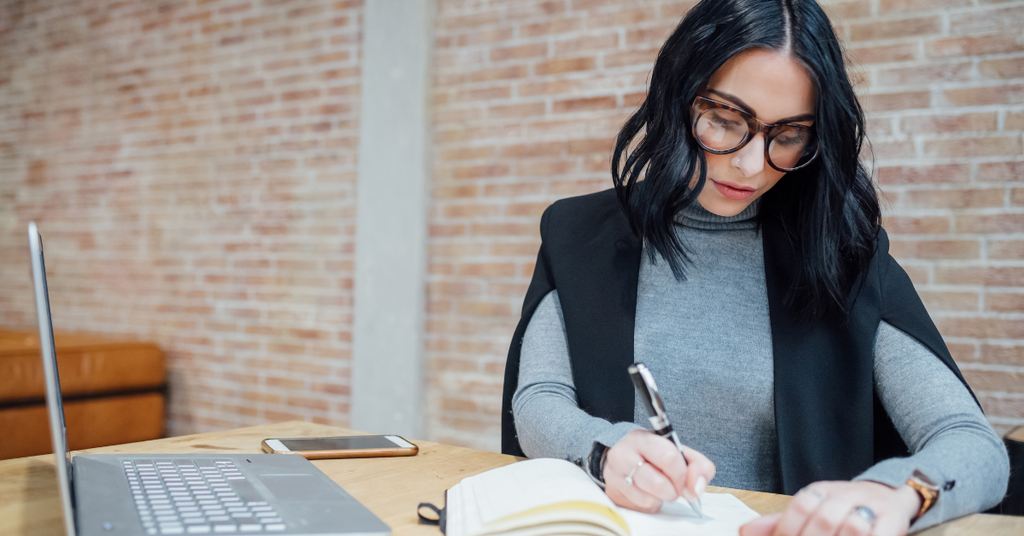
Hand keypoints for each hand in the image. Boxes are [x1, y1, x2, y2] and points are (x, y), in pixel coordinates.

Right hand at [602, 429, 715, 512]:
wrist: (623, 465)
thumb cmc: (653, 458)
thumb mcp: (677, 453)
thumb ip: (697, 465)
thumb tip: (697, 487)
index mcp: (642, 438)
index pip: (669, 456)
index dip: (683, 474)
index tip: (687, 482)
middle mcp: (623, 454)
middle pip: (658, 482)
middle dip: (673, 491)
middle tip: (674, 488)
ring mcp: (614, 475)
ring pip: (649, 498)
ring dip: (661, 499)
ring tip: (658, 489)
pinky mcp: (613, 494)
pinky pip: (640, 507)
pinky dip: (649, 504)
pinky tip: (647, 494)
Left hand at [739, 480, 921, 535]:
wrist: (892, 494)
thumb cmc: (846, 509)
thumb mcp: (814, 510)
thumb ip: (781, 523)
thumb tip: (744, 530)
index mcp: (821, 491)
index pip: (800, 506)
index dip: (788, 530)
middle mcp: (845, 494)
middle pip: (823, 519)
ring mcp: (872, 506)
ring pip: (852, 527)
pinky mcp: (894, 519)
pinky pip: (880, 534)